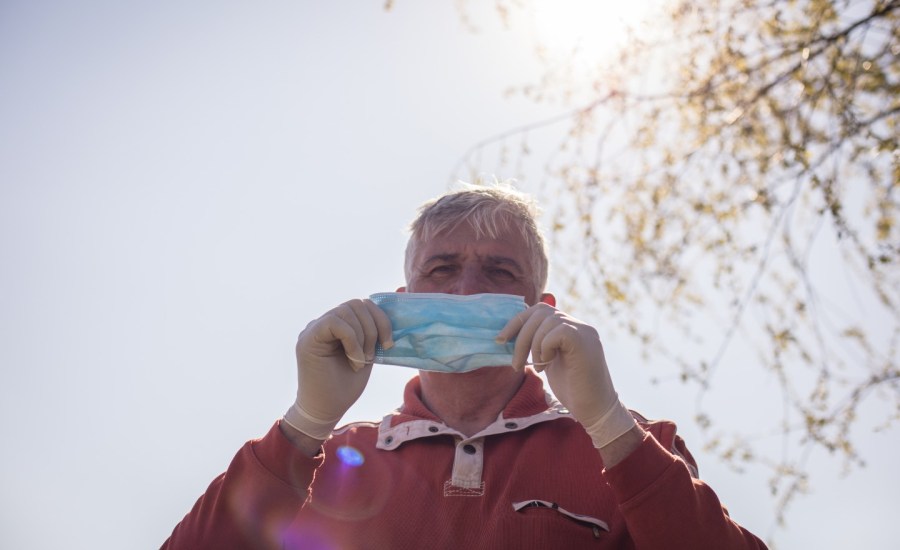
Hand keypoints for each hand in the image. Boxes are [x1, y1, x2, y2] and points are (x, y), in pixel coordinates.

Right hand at [283, 299, 392, 440]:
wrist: (326, 410)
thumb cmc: (344, 387)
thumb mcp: (365, 355)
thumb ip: (370, 335)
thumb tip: (389, 318)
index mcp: (339, 326)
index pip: (362, 305)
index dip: (380, 318)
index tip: (389, 343)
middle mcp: (324, 323)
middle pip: (356, 304)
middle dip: (373, 327)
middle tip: (373, 355)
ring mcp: (314, 329)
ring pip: (346, 310)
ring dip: (362, 336)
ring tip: (361, 361)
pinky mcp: (308, 338)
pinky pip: (335, 323)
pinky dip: (352, 341)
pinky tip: (354, 360)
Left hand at [496, 303, 636, 448]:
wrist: (595, 410)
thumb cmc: (573, 390)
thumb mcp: (549, 362)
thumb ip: (539, 345)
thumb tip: (511, 336)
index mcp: (570, 328)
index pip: (539, 310)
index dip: (517, 321)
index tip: (501, 340)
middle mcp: (578, 325)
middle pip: (540, 312)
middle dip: (520, 335)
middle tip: (516, 363)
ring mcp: (584, 331)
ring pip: (546, 321)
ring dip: (532, 346)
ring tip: (537, 367)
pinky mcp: (585, 341)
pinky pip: (556, 332)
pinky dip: (545, 348)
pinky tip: (548, 365)